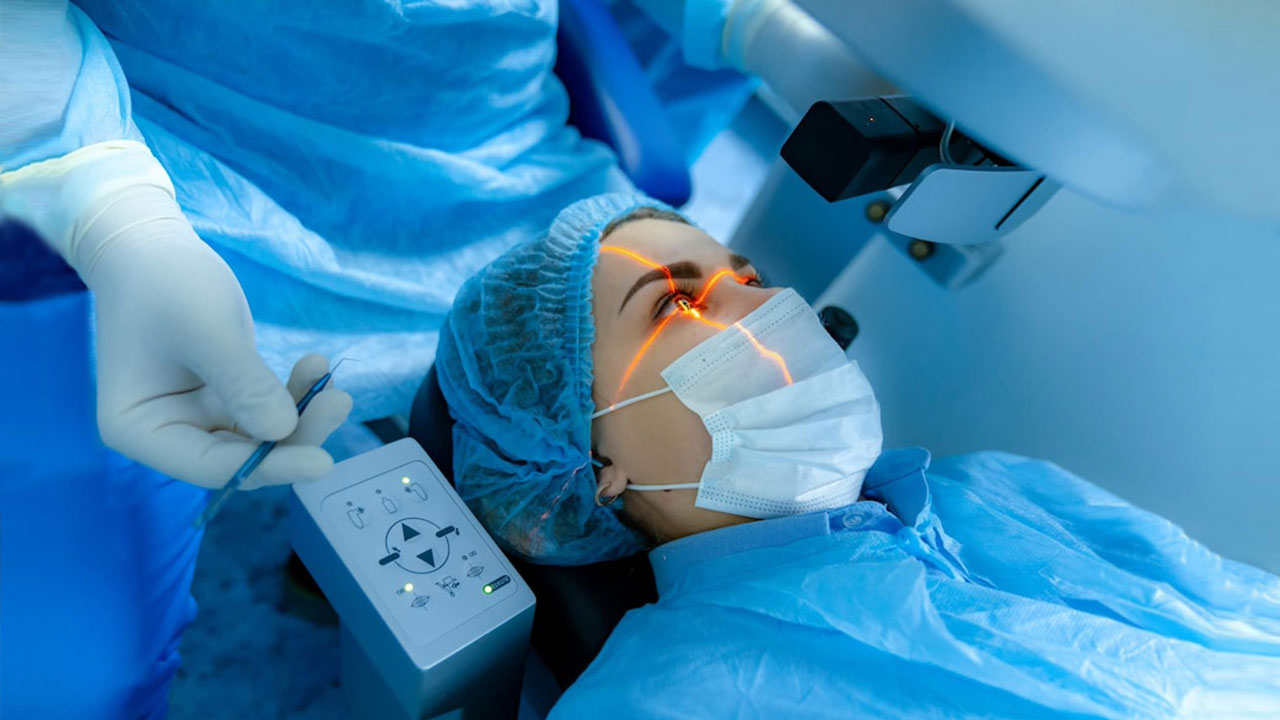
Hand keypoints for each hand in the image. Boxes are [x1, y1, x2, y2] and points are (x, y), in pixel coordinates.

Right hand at [2, 141, 351, 487]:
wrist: (153, 245)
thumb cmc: (166, 282)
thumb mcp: (207, 331)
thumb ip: (244, 385)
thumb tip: (284, 432)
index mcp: (139, 429)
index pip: (211, 466)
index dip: (269, 466)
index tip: (323, 461)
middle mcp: (166, 432)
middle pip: (241, 455)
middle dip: (295, 435)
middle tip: (340, 403)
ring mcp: (196, 416)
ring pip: (260, 435)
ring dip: (301, 412)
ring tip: (330, 378)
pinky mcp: (222, 397)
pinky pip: (265, 408)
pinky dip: (292, 392)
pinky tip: (315, 366)